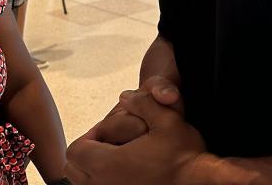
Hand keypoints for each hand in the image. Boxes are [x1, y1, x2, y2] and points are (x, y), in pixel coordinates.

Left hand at [66, 88, 203, 184]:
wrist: (198, 179)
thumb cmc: (183, 154)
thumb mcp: (168, 119)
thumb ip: (144, 103)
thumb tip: (125, 96)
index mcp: (109, 163)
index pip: (75, 150)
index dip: (89, 137)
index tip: (106, 134)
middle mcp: (104, 184)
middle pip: (73, 168)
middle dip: (86, 152)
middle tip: (108, 144)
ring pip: (83, 182)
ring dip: (91, 168)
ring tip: (114, 158)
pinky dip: (101, 180)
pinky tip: (122, 172)